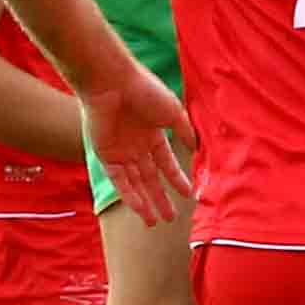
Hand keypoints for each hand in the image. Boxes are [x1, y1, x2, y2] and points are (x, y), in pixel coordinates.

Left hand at [81, 53, 190, 226]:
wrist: (112, 82)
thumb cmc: (144, 91)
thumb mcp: (173, 111)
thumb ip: (185, 131)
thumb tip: (198, 148)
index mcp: (153, 134)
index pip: (166, 163)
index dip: (177, 179)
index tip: (189, 195)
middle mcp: (136, 146)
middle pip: (150, 179)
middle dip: (160, 198)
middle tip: (171, 218)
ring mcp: (120, 152)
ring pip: (135, 184)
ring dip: (145, 203)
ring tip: (156, 222)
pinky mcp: (105, 156)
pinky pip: (119, 181)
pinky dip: (130, 195)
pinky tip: (142, 209)